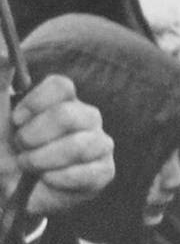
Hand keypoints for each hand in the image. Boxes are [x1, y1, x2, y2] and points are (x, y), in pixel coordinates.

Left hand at [0, 75, 113, 219]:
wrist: (9, 190)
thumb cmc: (4, 150)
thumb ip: (0, 83)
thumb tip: (4, 53)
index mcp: (63, 101)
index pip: (61, 86)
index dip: (34, 103)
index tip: (15, 121)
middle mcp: (86, 118)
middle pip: (69, 115)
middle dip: (34, 137)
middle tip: (21, 148)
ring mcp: (99, 143)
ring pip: (80, 144)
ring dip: (43, 160)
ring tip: (30, 167)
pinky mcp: (104, 171)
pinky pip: (87, 172)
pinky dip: (58, 179)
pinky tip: (47, 180)